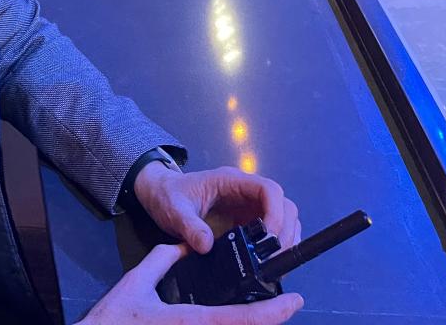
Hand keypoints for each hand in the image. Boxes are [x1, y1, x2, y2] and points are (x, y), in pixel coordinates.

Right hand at [79, 243, 303, 324]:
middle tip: (286, 305)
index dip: (272, 312)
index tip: (294, 301)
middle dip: (268, 320)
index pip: (242, 319)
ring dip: (251, 323)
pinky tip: (236, 318)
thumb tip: (185, 246)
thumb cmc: (114, 318)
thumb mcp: (137, 282)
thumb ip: (163, 259)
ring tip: (267, 310)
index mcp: (193, 321)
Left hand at [133, 164, 300, 255]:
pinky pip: (270, 232)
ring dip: (285, 240)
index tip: (270, 238)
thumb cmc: (168, 195)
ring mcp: (248, 207)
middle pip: (283, 205)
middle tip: (275, 258)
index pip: (268, 189)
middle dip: (285, 231)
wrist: (160, 195)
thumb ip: (189, 225)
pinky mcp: (246, 221)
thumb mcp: (174, 210)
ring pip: (282, 218)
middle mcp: (245, 192)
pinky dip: (275, 247)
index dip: (276, 213)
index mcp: (231, 181)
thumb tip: (206, 245)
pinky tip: (268, 264)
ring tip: (274, 264)